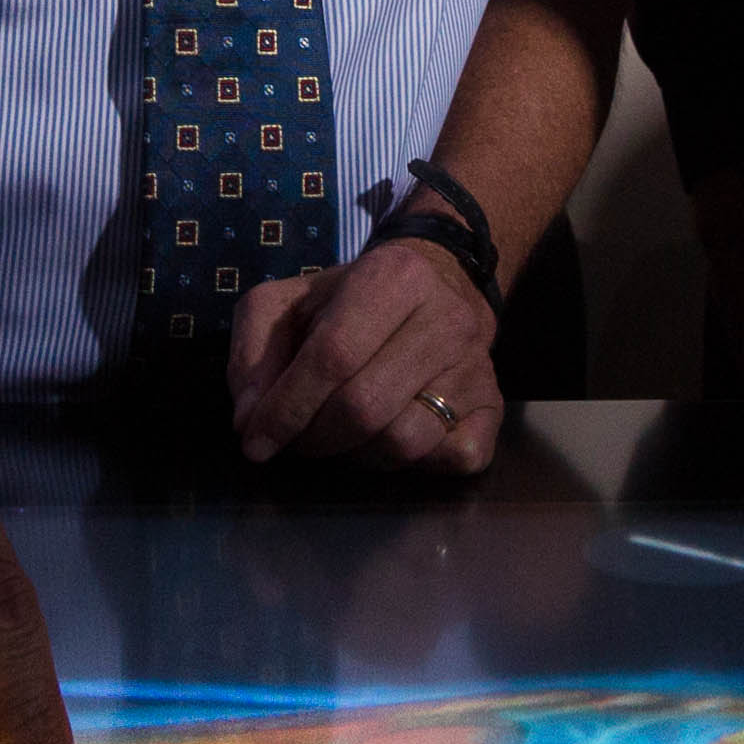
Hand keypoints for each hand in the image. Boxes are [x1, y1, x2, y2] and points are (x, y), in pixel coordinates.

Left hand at [229, 235, 499, 469]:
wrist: (440, 285)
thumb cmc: (352, 301)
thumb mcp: (289, 304)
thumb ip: (252, 352)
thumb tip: (249, 419)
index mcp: (391, 277)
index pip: (333, 356)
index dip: (286, 408)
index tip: (255, 442)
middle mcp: (445, 317)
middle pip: (365, 407)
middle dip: (315, 438)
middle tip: (295, 441)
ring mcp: (476, 365)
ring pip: (405, 442)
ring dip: (357, 457)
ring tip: (340, 438)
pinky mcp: (494, 405)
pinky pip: (452, 458)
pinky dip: (413, 466)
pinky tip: (389, 440)